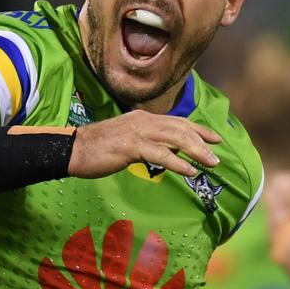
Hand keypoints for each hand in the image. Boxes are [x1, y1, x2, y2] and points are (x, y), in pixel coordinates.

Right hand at [68, 110, 220, 178]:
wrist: (73, 148)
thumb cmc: (97, 147)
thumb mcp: (125, 139)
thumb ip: (145, 141)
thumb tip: (166, 151)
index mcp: (142, 117)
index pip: (177, 121)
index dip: (198, 129)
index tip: (215, 139)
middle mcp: (143, 120)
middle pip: (180, 128)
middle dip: (201, 141)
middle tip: (216, 157)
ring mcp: (137, 132)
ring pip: (175, 138)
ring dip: (196, 151)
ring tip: (210, 164)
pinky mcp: (130, 146)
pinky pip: (161, 154)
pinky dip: (178, 162)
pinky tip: (189, 171)